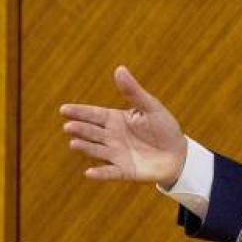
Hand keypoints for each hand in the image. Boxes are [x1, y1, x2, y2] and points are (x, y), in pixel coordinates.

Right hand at [60, 65, 187, 187]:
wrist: (178, 154)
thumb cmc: (163, 127)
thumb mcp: (150, 107)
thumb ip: (133, 91)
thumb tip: (119, 68)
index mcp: (115, 120)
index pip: (94, 115)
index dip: (79, 112)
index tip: (64, 109)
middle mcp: (111, 138)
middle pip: (92, 132)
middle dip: (80, 129)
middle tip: (69, 127)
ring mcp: (116, 155)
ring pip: (97, 151)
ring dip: (86, 148)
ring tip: (74, 143)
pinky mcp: (124, 171)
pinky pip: (110, 173)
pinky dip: (101, 174)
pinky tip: (89, 173)